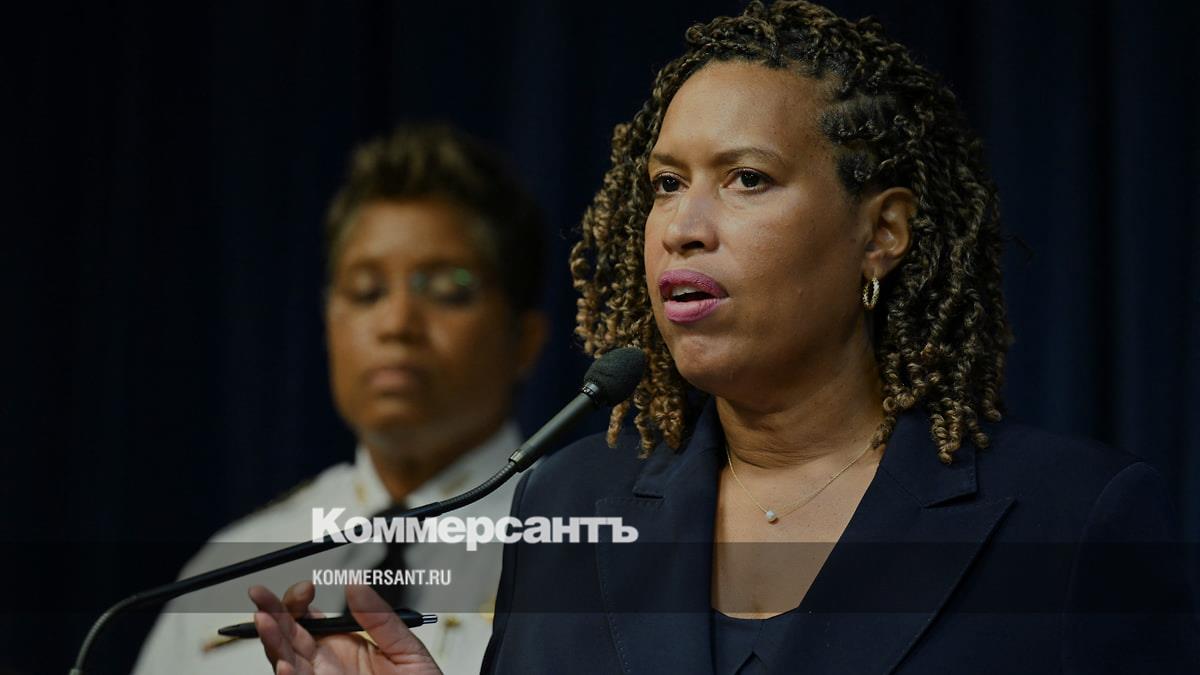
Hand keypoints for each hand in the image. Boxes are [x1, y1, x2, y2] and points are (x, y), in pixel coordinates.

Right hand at [249, 581, 442, 674]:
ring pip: (285, 660)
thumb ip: (379, 618)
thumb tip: (355, 583)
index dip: (299, 601)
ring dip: (272, 641)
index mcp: (342, 645)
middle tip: (260, 594)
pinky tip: (287, 664)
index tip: (306, 587)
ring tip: (263, 620)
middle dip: (272, 613)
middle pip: (288, 636)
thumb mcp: (405, 648)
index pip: (309, 618)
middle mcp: (324, 664)